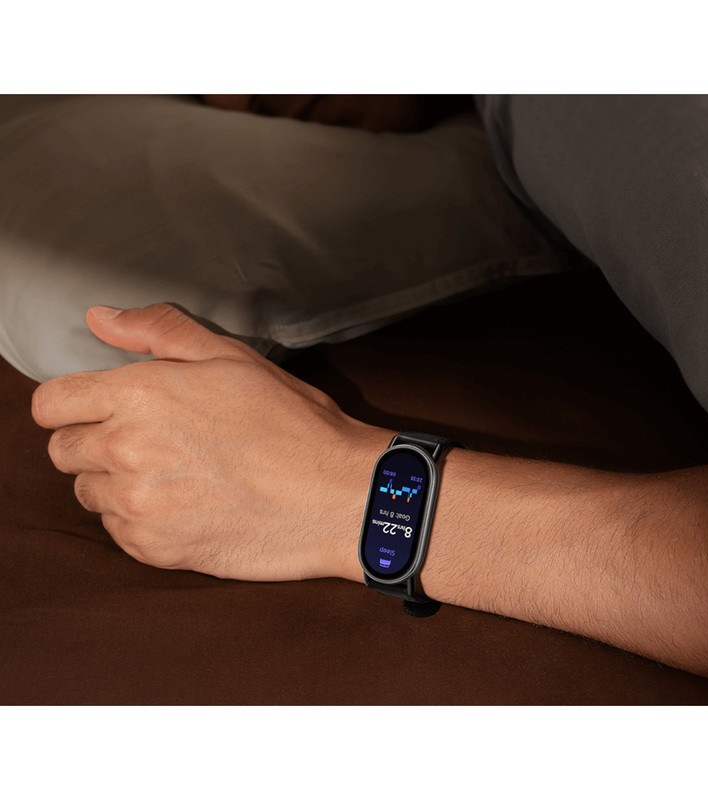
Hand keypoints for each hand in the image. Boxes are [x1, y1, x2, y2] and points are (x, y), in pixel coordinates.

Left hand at [31, 304, 382, 580]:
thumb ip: (159, 331)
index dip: (72, 403)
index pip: (50, 405)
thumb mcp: (234, 358)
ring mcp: (138, 506)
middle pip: (63, 450)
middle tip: (151, 440)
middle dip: (95, 441)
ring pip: (88, 493)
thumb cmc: (294, 423)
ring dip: (118, 483)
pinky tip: (188, 505)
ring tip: (175, 474)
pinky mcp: (154, 549)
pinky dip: (141, 520)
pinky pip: (118, 532)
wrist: (336, 496)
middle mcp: (126, 451)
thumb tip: (99, 318)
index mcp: (140, 395)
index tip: (100, 409)